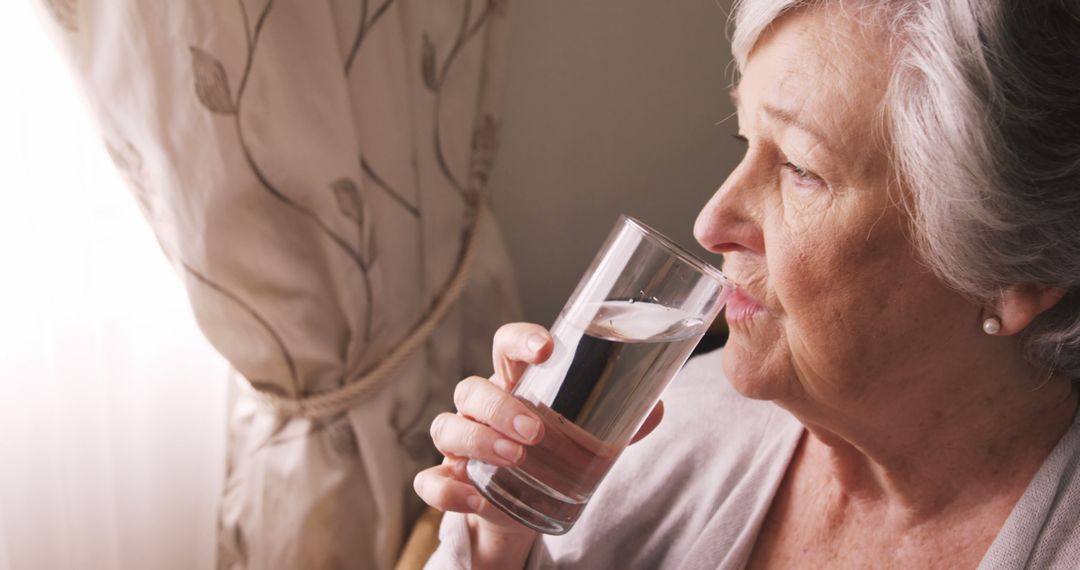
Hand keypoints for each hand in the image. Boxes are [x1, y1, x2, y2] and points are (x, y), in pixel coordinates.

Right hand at [413, 322, 665, 561]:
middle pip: (471, 389)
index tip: (547, 347)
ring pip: (446, 427)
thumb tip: (657, 408)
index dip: (520, 340)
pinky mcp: (449, 481)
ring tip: (514, 459)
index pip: (504, 346)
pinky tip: (476, 498)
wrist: (523, 508)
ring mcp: (458, 444)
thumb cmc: (553, 455)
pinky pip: (430, 481)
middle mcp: (480, 408)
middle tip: (535, 432)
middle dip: (500, 407)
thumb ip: (617, 423)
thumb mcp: (586, 437)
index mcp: (513, 384)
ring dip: (477, 441)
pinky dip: (449, 489)